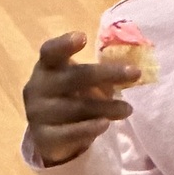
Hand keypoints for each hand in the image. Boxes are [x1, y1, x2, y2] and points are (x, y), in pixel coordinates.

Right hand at [23, 32, 138, 166]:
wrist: (48, 134)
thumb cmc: (68, 96)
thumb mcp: (80, 82)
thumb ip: (99, 74)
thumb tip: (133, 71)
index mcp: (47, 67)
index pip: (50, 52)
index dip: (64, 44)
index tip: (83, 37)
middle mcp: (38, 87)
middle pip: (73, 77)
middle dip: (107, 74)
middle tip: (136, 73)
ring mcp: (38, 112)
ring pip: (76, 107)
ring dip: (106, 106)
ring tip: (128, 109)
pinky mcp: (43, 137)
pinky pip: (68, 132)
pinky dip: (88, 128)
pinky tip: (105, 124)